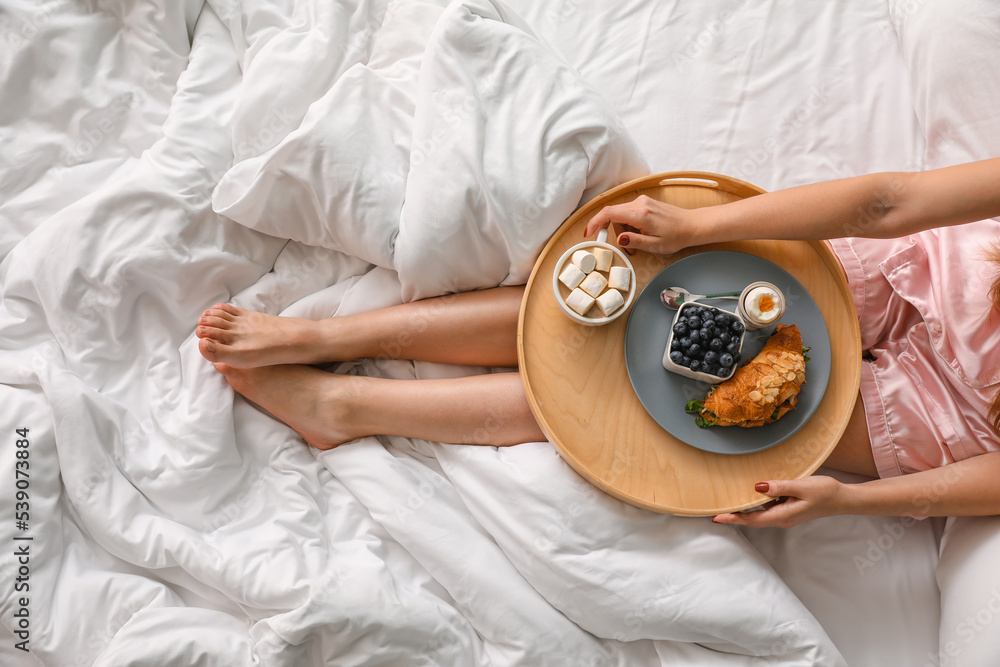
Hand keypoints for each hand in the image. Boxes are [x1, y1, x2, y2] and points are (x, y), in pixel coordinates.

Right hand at [583, 195, 700, 254]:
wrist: (692, 225)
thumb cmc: (676, 236)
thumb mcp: (655, 245)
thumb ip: (634, 241)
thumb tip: (618, 239)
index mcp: (640, 214)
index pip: (609, 213)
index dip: (595, 222)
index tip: (589, 233)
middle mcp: (639, 203)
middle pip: (613, 215)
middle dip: (614, 232)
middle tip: (625, 247)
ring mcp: (642, 201)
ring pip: (621, 215)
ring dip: (623, 230)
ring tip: (638, 242)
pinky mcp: (645, 203)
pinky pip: (629, 213)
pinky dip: (630, 225)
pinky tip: (641, 233)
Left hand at [711, 476, 849, 528]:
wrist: (843, 498)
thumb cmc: (825, 492)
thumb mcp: (801, 486)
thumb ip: (779, 487)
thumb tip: (757, 487)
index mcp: (783, 516)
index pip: (752, 520)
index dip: (734, 518)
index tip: (717, 518)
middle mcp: (782, 519)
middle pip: (753, 520)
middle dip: (734, 517)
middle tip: (715, 512)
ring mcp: (785, 515)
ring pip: (760, 515)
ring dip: (744, 512)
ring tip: (727, 505)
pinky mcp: (789, 509)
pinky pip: (768, 509)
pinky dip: (756, 506)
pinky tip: (751, 497)